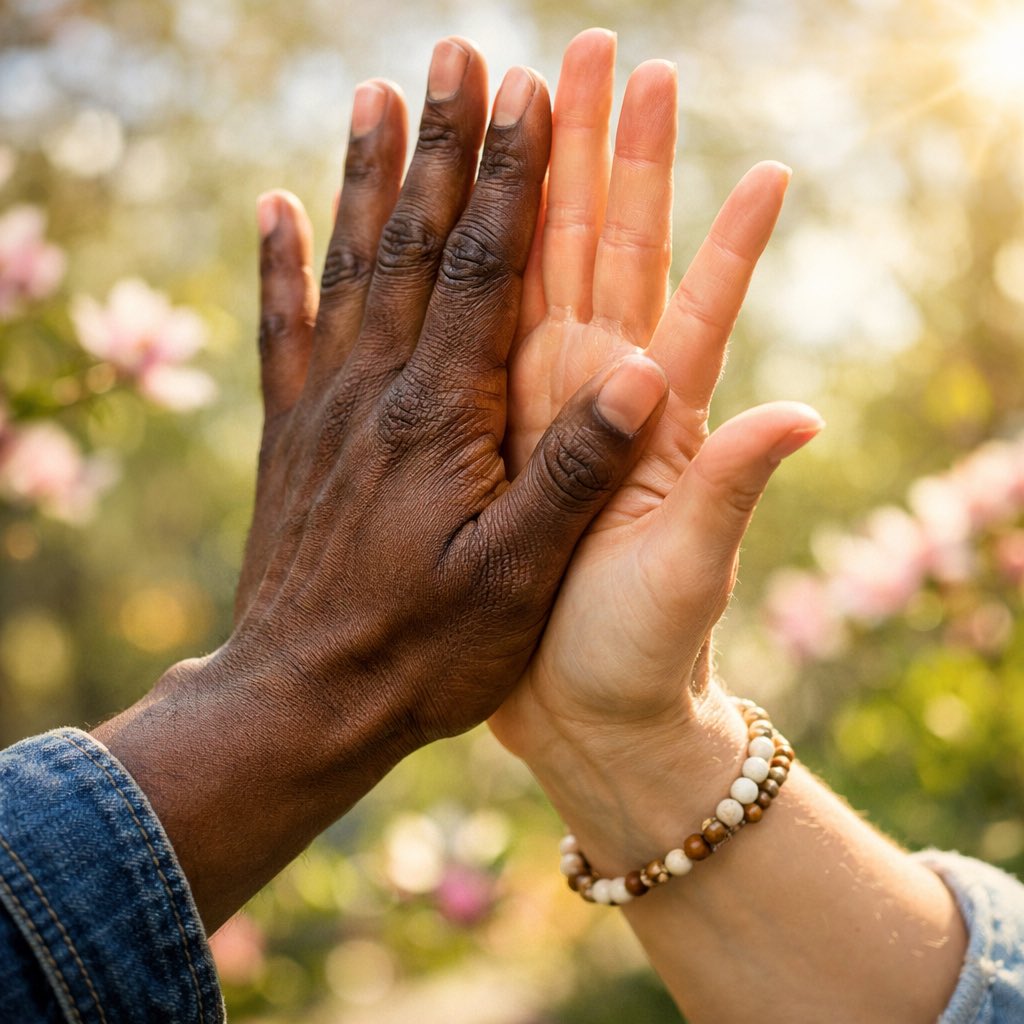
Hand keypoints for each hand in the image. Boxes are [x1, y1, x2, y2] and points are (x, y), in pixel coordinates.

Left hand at [95, 40, 667, 928]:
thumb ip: (577, 475)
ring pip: (349, 266)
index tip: (529, 92)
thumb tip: (641, 374)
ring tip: (377, 94)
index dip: (512, 178)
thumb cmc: (424, 651)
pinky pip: (281, 329)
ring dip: (367, 175)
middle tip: (457, 52)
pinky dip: (279, 263)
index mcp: (442, 416)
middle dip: (444, 143)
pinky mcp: (288, 434)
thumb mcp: (518, 578)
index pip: (487, 269)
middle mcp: (376, 390)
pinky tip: (274, 206)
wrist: (302, 697)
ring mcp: (323, 406)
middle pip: (416, 243)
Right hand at [487, 31, 822, 764]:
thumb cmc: (639, 655)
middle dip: (602, 153)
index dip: (705, 213)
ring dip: (526, 190)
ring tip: (513, 101)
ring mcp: (537, 414)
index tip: (709, 122)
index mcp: (649, 418)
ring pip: (527, 278)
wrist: (582, 713)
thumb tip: (800, 414)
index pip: (680, 290)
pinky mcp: (483, 445)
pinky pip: (456, 345)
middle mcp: (593, 397)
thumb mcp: (688, 572)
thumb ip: (730, 488)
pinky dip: (444, 284)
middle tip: (599, 51)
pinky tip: (418, 229)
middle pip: (601, 253)